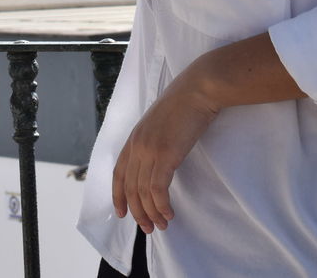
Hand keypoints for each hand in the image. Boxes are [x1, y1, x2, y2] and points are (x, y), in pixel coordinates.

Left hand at [111, 71, 218, 233]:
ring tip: (162, 225)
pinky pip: (158, 190)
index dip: (118, 195)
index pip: (118, 173)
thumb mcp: (162, 121)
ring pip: (143, 192)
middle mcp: (137, 146)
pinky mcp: (165, 156)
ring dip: (151, 213)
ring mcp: (149, 151)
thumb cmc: (186, 102)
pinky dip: (162, 205)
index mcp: (134, 137)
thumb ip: (154, 138)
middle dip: (138, 211)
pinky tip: (169, 213)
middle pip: (130, 188)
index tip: (122, 213)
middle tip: (149, 227)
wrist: (199, 88)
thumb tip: (158, 158)